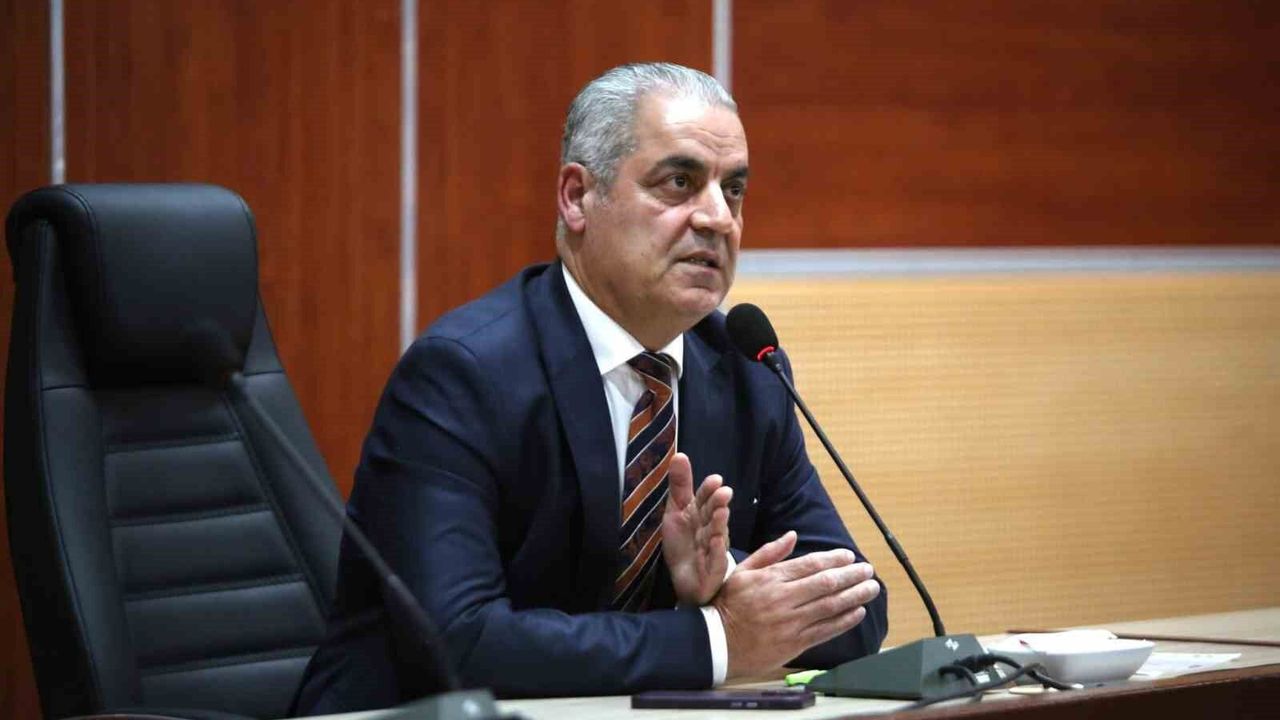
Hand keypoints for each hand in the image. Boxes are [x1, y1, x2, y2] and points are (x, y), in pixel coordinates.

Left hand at [661, 452, 733, 605]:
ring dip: (719, 523)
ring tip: (720, 512)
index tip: (715, 479)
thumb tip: (679, 455)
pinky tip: (715, 542)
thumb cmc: (685, 544)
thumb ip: (680, 485)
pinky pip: (715, 561)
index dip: (709, 490)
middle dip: (718, 503)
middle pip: (713, 514)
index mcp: (702, 515)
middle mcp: (710, 529)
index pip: (705, 499)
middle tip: (723, 492)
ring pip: (717, 535)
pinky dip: (716, 552)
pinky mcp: (712, 570)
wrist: (685, 579)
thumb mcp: (677, 511)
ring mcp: (713, 550)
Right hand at [713, 531, 880, 679]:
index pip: (810, 564)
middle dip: (851, 575)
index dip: (834, 559)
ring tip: (871, 588)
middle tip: (868, 570)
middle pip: (826, 584)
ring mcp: (791, 622)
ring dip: (855, 596)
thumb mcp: (743, 572)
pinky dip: (844, 621)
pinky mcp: (795, 643)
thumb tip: (792, 535)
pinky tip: (858, 612)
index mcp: (771, 579)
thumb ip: (769, 553)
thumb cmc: (729, 604)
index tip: (849, 556)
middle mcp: (783, 599)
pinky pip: (825, 630)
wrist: (718, 643)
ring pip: (830, 606)